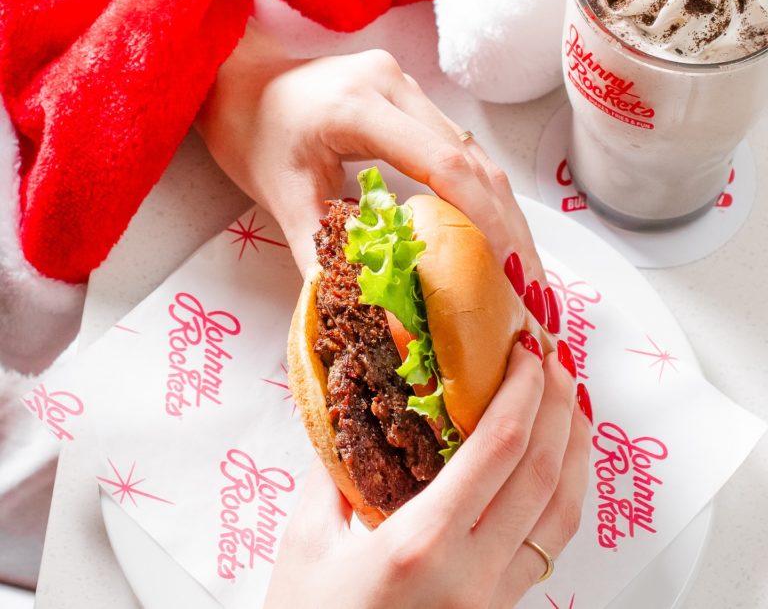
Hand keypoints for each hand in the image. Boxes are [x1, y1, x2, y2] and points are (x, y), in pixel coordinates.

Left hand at [197, 20, 544, 283]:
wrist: (240, 77)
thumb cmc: (250, 130)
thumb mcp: (280, 195)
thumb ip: (320, 253)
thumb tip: (362, 313)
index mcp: (359, 103)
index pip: (442, 162)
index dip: (483, 220)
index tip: (507, 271)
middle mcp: (394, 84)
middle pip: (472, 158)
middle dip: (506, 227)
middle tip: (529, 289)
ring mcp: (407, 85)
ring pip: (475, 152)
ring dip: (502, 213)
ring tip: (523, 272)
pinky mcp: (410, 96)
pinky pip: (459, 146)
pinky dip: (481, 194)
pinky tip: (496, 235)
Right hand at [264, 339, 591, 608]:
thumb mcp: (306, 541)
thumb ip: (336, 470)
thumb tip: (354, 411)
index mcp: (421, 544)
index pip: (498, 448)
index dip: (521, 389)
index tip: (524, 348)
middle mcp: (471, 573)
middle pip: (542, 473)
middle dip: (556, 404)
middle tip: (552, 357)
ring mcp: (493, 600)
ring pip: (561, 514)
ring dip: (575, 450)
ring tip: (570, 404)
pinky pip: (549, 547)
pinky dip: (564, 497)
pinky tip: (557, 470)